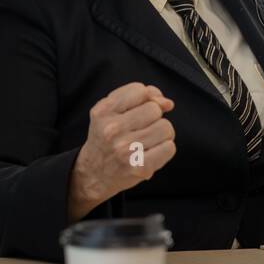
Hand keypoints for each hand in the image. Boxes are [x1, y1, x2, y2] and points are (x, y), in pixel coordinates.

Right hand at [68, 83, 175, 220]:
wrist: (94, 173)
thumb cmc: (107, 138)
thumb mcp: (112, 111)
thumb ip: (139, 97)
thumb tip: (167, 103)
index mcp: (103, 111)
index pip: (140, 90)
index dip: (145, 99)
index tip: (138, 110)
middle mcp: (112, 129)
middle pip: (155, 109)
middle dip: (154, 117)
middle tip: (141, 129)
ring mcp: (126, 149)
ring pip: (166, 128)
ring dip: (161, 134)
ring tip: (147, 141)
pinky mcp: (140, 167)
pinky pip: (169, 148)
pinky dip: (165, 149)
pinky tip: (151, 152)